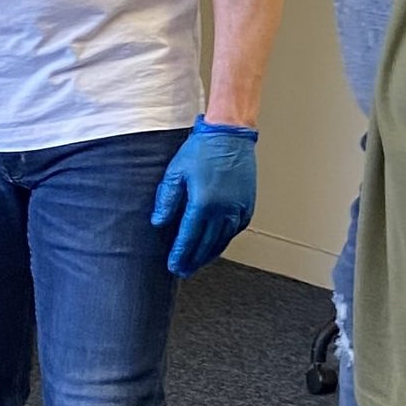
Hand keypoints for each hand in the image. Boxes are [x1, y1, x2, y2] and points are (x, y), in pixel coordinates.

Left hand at [150, 119, 257, 275]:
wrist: (229, 135)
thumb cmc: (202, 149)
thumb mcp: (176, 173)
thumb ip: (167, 200)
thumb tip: (159, 221)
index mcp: (203, 203)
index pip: (188, 238)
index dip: (180, 254)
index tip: (174, 265)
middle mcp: (222, 210)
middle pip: (206, 245)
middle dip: (193, 260)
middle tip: (184, 270)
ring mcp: (237, 209)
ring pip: (222, 241)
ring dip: (209, 255)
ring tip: (198, 263)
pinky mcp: (247, 205)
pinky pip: (235, 230)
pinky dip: (224, 241)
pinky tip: (217, 245)